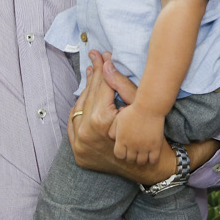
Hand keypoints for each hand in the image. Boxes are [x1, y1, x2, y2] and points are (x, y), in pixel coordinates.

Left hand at [66, 51, 173, 185]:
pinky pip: (74, 126)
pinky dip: (79, 111)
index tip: (98, 53)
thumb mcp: (136, 105)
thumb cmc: (146, 132)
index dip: (100, 67)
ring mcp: (80, 145)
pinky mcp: (78, 153)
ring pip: (78, 109)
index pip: (99, 86)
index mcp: (100, 120)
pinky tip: (85, 98)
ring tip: (91, 74)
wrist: (145, 166)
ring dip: (85, 91)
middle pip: (88, 96)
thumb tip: (105, 62)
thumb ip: (119, 83)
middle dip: (92, 75)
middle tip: (94, 58)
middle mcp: (85, 133)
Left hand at [110, 103, 164, 165]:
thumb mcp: (118, 119)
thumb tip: (113, 139)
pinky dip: (152, 160)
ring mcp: (144, 147)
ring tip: (143, 153)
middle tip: (135, 151)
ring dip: (141, 159)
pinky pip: (153, 160)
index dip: (122, 153)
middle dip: (131, 156)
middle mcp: (132, 146)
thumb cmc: (133, 111)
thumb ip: (113, 130)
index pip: (119, 155)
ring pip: (141, 162)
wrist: (148, 107)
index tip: (125, 149)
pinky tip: (151, 155)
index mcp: (122, 140)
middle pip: (130, 159)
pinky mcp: (155, 146)